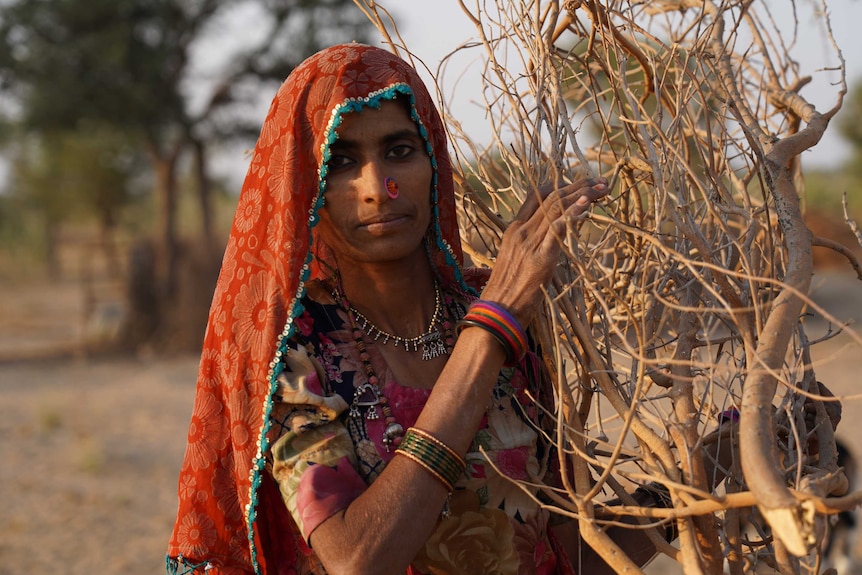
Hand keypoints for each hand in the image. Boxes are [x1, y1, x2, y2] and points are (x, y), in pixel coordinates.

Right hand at [481, 177, 608, 325]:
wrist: (496, 312)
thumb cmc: (507, 292)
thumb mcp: (516, 260)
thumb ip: (532, 245)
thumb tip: (553, 238)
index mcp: (514, 229)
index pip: (537, 195)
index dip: (561, 185)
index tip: (582, 184)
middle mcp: (521, 231)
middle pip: (551, 197)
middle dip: (578, 186)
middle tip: (601, 183)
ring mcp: (529, 243)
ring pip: (556, 208)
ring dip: (582, 196)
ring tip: (601, 189)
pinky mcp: (540, 259)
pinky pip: (556, 230)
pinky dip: (572, 215)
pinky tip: (586, 207)